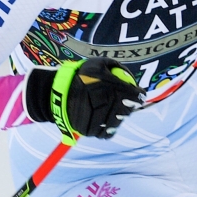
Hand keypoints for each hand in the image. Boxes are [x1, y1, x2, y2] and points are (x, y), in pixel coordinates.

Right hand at [26, 58, 144, 143]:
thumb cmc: (80, 75)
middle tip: (119, 101)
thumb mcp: (98, 63)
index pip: (137, 97)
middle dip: (127, 106)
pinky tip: (100, 119)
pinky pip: (106, 133)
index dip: (138, 96)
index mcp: (115, 90)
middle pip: (129, 111)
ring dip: (116, 117)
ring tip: (106, 109)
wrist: (58, 92)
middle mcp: (111, 106)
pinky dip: (105, 127)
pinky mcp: (92, 131)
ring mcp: (102, 120)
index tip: (136, 95)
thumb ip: (117, 68)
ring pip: (118, 123)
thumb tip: (130, 76)